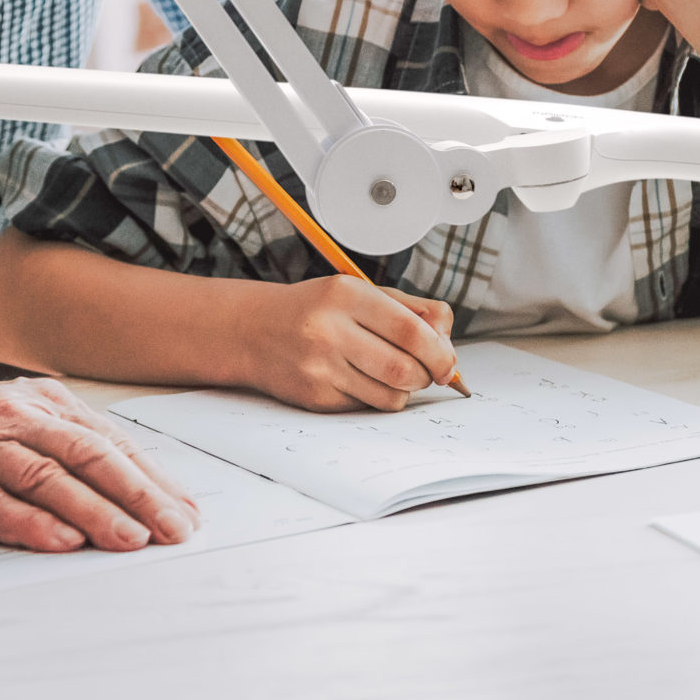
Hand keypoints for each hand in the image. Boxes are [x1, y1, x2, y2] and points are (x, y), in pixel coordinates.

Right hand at [0, 373, 200, 553]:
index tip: (186, 510)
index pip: (109, 441)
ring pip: (47, 474)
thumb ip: (63, 446)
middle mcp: (14, 414)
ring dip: (94, 509)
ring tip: (130, 539)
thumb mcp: (14, 419)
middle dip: (139, 494)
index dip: (152, 477)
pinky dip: (27, 519)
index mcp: (39, 402)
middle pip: (89, 454)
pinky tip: (59, 539)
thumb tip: (132, 489)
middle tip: (174, 529)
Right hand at [235, 276, 459, 412]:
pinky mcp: (314, 397)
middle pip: (404, 368)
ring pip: (390, 396)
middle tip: (427, 372)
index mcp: (345, 294)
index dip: (439, 351)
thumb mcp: (358, 292)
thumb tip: (447, 337)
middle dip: (427, 375)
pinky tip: (361, 380)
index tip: (447, 361)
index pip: (410, 329)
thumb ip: (409, 308)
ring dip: (404, 390)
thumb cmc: (315, 309)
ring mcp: (319, 367)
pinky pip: (366, 407)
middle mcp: (329, 330)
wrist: (252, 331)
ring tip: (394, 374)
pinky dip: (376, 398)